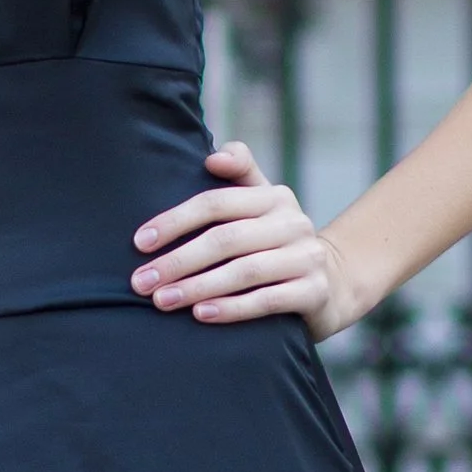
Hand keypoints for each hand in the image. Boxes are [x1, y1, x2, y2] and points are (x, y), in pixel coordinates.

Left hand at [130, 141, 368, 337]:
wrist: (331, 285)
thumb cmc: (274, 243)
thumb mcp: (261, 203)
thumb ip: (238, 172)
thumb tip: (212, 157)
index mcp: (273, 196)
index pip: (216, 203)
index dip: (175, 221)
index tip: (140, 243)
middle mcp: (293, 222)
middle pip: (225, 239)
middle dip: (177, 261)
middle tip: (141, 282)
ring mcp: (306, 257)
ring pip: (244, 271)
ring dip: (198, 287)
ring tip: (162, 301)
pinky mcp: (314, 291)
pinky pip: (267, 300)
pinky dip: (232, 308)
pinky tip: (201, 315)